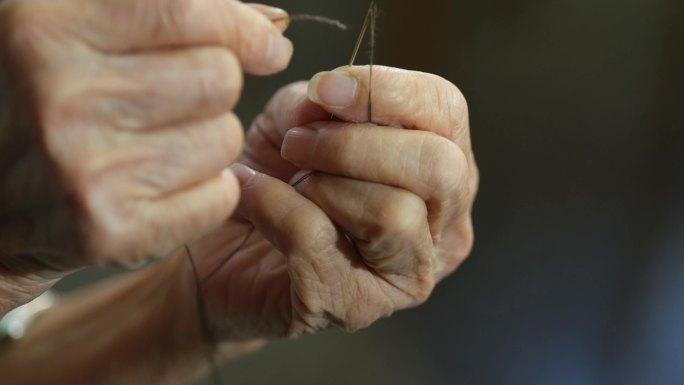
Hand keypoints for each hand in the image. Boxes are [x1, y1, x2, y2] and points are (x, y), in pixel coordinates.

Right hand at [0, 0, 291, 274]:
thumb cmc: (44, 104)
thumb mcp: (74, 33)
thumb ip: (168, 15)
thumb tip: (270, 24)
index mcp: (45, 28)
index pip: (189, 13)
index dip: (243, 28)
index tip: (267, 44)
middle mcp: (60, 97)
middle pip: (220, 78)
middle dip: (214, 86)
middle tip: (176, 100)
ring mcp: (84, 171)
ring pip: (225, 138)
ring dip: (208, 139)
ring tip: (155, 144)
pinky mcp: (111, 230)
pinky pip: (220, 196)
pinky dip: (207, 189)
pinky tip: (162, 184)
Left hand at [178, 66, 477, 339]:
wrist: (224, 247)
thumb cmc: (276, 178)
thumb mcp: (297, 120)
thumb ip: (323, 102)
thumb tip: (334, 94)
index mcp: (441, 170)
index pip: (448, 112)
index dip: (389, 90)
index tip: (327, 87)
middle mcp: (443, 227)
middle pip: (439, 168)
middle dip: (356, 145)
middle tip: (296, 145)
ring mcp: (409, 276)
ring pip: (393, 213)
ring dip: (321, 184)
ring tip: (285, 182)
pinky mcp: (358, 306)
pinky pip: (321, 241)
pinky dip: (277, 209)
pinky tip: (256, 203)